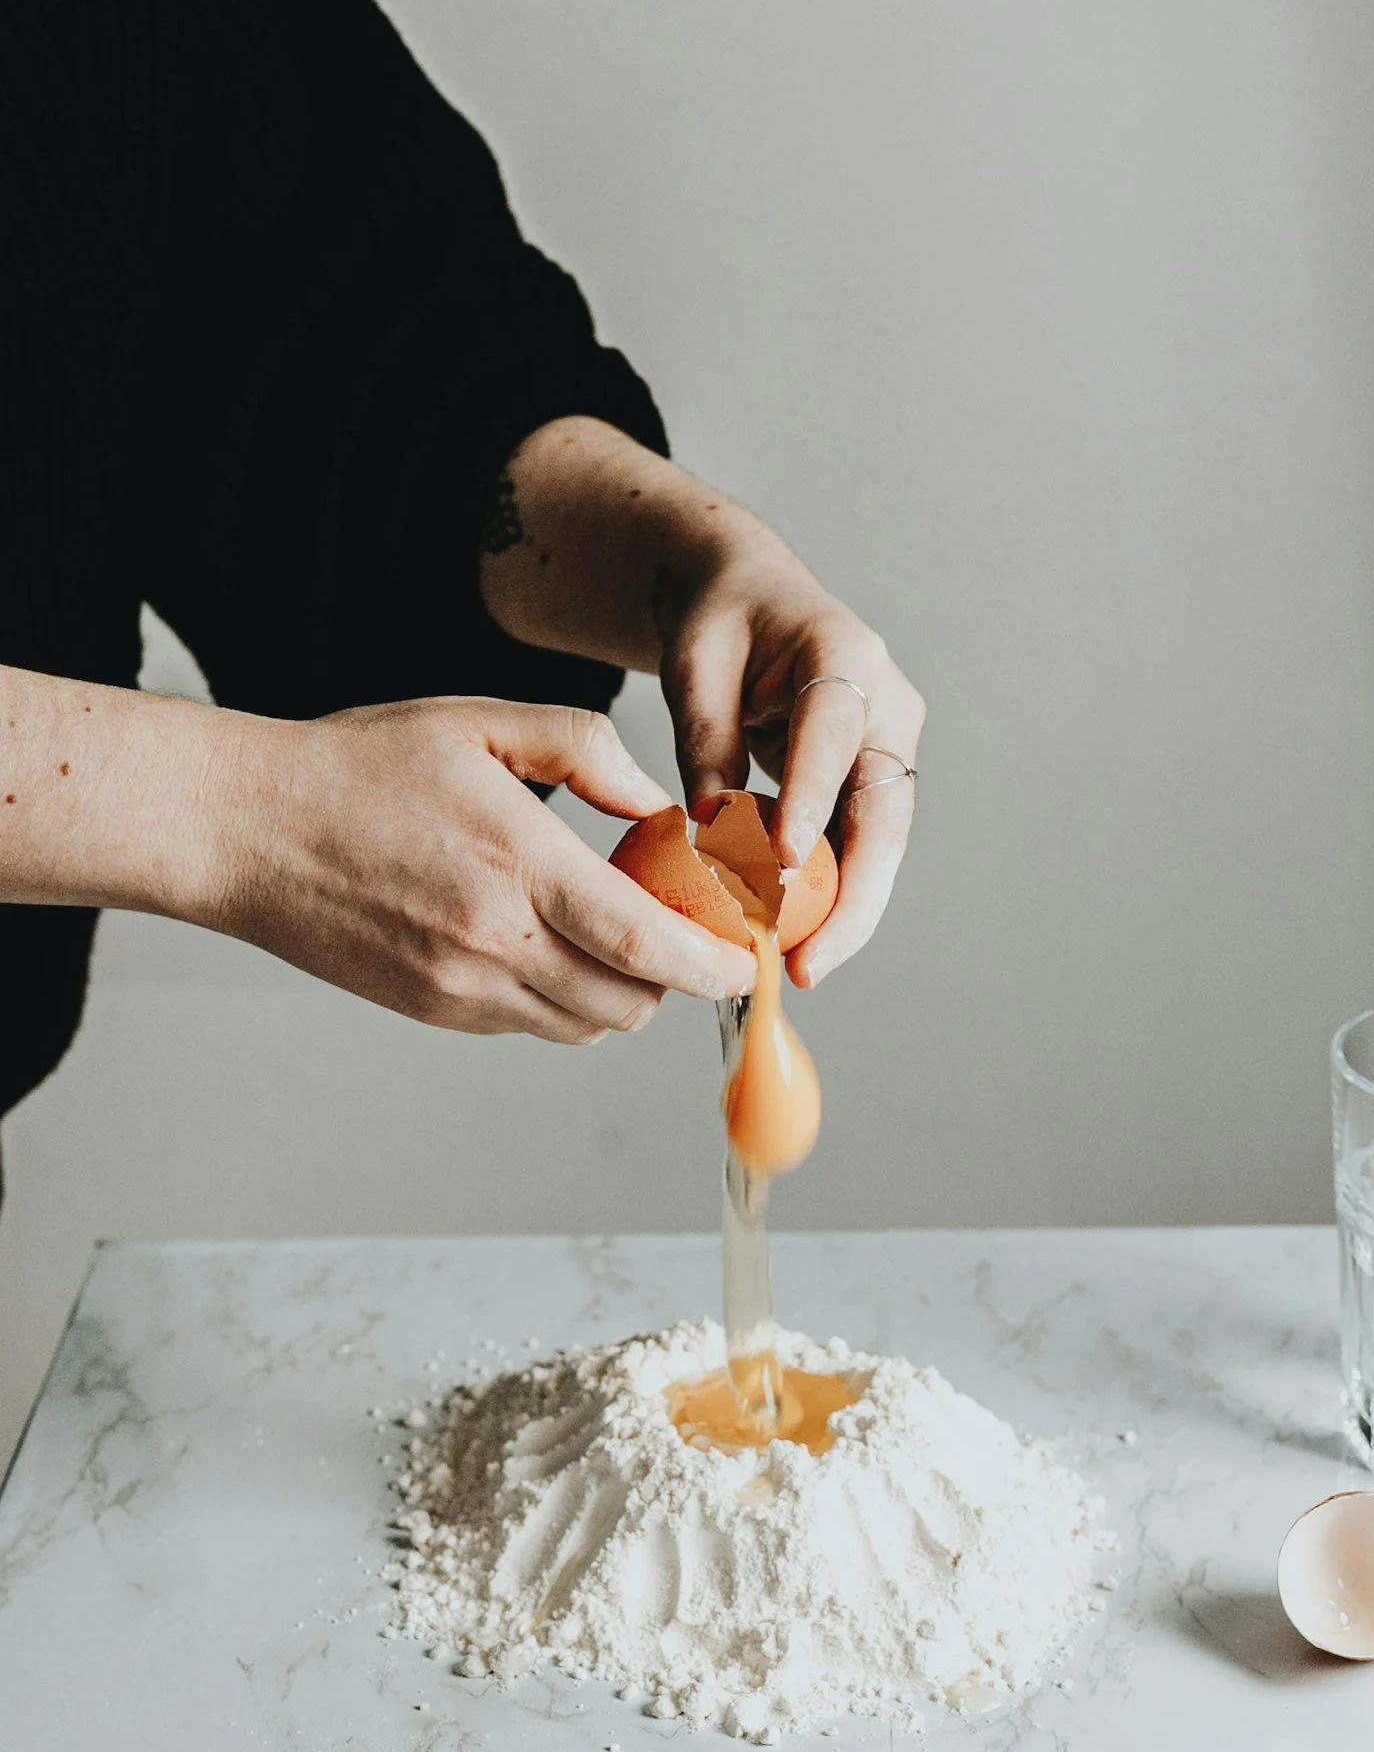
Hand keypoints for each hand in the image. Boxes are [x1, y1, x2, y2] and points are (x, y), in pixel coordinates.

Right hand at [204, 696, 755, 1042]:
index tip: (748, 959)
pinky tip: (552, 945)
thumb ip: (585, 751)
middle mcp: (494, 942)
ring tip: (620, 937)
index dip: (714, 965)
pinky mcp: (436, 1011)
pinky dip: (565, 1001)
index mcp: (518, 865)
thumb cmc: (360, 765)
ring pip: (586, 1026)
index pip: (647, 944)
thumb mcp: (479, 724)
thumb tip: (659, 806)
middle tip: (686, 934)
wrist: (247, 832)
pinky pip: (532, 1027)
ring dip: (623, 994)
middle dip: (675, 979)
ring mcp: (462, 988)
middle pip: (630, 1002)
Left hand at [657, 524, 925, 988]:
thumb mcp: (695, 667)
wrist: (753, 599)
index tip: (781, 866)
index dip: (810, 800)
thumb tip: (713, 839)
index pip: (833, 734)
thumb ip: (707, 743)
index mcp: (844, 653)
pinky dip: (832, 895)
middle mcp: (887, 704)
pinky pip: (860, 847)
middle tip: (808, 961)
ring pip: (882, 844)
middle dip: (853, 897)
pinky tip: (799, 943)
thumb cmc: (720, 622)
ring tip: (801, 969)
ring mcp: (888, 747)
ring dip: (847, 912)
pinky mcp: (872, 783)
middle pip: (885, 812)